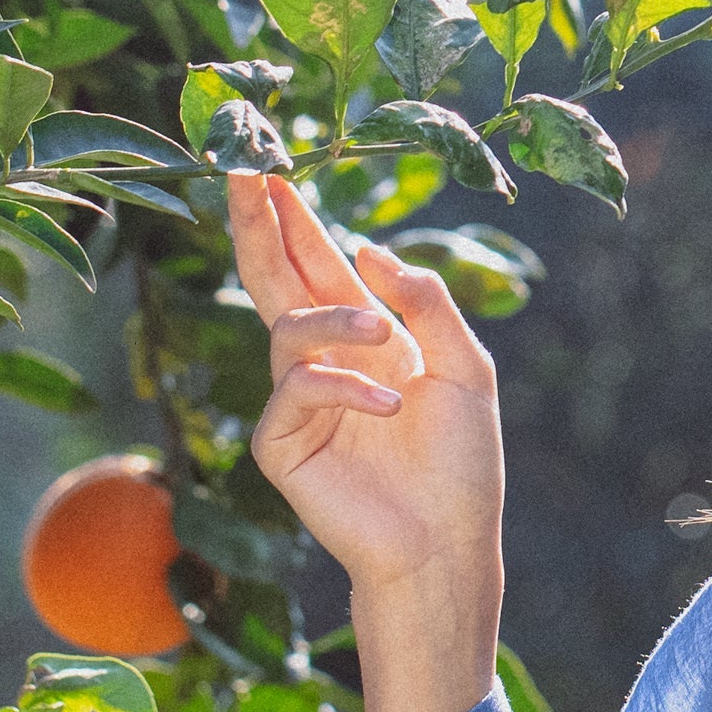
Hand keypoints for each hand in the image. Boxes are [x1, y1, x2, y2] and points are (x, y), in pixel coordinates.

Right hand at [228, 165, 501, 711]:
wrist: (449, 542)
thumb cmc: (462, 465)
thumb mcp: (465, 368)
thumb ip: (424, 305)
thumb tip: (370, 249)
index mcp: (366, 339)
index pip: (320, 267)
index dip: (295, 221)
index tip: (269, 169)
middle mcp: (324, 362)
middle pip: (277, 281)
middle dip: (263, 228)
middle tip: (246, 176)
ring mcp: (298, 402)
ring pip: (289, 328)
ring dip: (337, 321)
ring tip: (387, 339)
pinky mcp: (283, 444)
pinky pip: (297, 389)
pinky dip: (345, 386)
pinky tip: (388, 406)